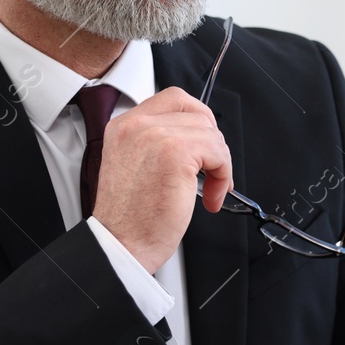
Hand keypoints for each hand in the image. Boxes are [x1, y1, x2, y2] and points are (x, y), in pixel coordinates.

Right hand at [90, 86, 231, 272]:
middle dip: (212, 142)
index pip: (172, 99)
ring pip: (210, 133)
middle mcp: (135, 125)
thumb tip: (196, 138)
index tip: (205, 144)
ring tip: (209, 191)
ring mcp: (155, 135)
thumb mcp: (135, 166)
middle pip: (196, 112)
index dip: (197, 119)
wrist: (121, 244)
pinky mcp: (175, 152)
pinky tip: (210, 197)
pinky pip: (217, 152)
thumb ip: (156, 144)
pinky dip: (222, 175)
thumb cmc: (129, 218)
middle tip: (213, 168)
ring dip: (219, 164)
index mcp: (123, 127)